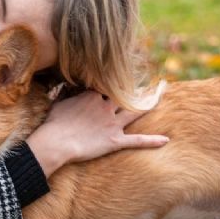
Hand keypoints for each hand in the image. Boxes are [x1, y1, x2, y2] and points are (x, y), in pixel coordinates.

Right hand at [26, 91, 168, 176]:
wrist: (56, 142)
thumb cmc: (54, 123)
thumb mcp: (58, 102)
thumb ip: (66, 92)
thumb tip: (65, 84)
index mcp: (93, 95)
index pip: (107, 86)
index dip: (113, 82)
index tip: (120, 76)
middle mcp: (106, 106)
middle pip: (125, 94)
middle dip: (136, 88)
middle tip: (147, 81)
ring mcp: (112, 124)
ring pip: (135, 112)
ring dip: (149, 104)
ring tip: (160, 96)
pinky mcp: (115, 141)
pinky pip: (136, 140)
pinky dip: (152, 141)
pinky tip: (166, 140)